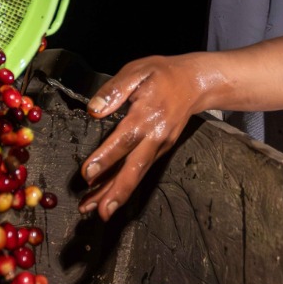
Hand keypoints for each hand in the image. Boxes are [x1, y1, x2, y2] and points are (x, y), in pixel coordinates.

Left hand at [78, 53, 214, 219]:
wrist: (195, 83)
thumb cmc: (162, 74)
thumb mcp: (137, 71)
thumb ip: (114, 90)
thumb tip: (94, 110)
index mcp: (146, 115)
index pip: (124, 139)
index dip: (106, 157)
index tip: (87, 173)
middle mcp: (155, 135)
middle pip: (136, 168)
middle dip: (117, 190)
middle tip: (101, 211)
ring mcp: (160, 145)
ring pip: (139, 174)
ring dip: (119, 194)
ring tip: (99, 212)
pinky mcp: (162, 150)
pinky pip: (142, 170)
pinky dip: (126, 185)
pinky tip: (110, 196)